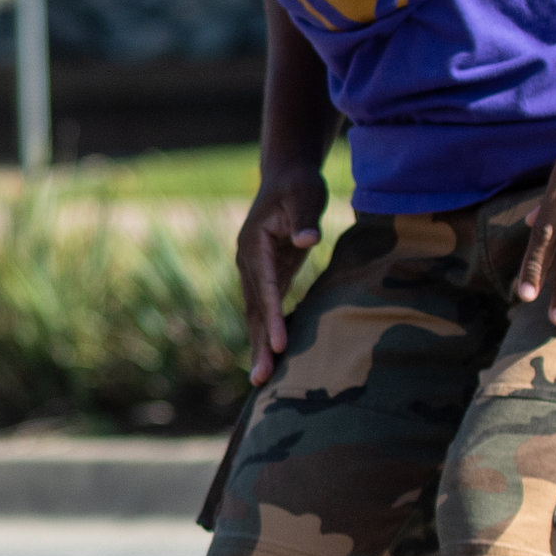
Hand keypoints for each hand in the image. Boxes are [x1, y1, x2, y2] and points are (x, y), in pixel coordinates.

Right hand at [235, 163, 330, 386]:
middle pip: (253, 308)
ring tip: (261, 379)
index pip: (264, 287)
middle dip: (257, 344)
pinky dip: (267, 332)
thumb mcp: (306, 195)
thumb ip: (306, 218)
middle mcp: (248, 261)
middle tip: (260, 379)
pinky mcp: (267, 274)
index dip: (271, 317)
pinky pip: (266, 308)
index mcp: (254, 243)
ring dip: (259, 344)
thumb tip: (308, 240)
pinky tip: (272, 355)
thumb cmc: (299, 185)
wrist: (286, 176)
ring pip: (255, 313)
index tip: (279, 345)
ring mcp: (255, 270)